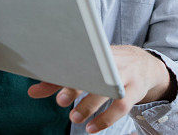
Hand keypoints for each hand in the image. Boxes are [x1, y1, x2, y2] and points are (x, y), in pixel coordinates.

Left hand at [27, 45, 173, 132]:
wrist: (146, 64)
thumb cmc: (107, 67)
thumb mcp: (86, 69)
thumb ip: (59, 80)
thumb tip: (32, 92)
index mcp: (96, 51)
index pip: (78, 58)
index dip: (65, 68)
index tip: (50, 77)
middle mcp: (111, 61)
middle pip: (95, 71)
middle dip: (78, 86)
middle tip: (61, 100)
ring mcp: (126, 75)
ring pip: (109, 90)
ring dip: (90, 105)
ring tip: (75, 117)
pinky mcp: (135, 91)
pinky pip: (122, 107)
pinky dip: (106, 119)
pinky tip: (91, 128)